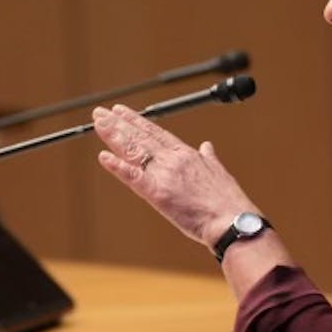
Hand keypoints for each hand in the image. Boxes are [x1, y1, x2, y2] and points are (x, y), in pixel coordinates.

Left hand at [92, 104, 255, 246]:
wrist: (232, 220)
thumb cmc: (228, 202)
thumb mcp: (220, 171)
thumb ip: (208, 157)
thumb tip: (206, 145)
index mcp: (187, 155)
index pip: (156, 132)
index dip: (137, 120)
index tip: (122, 111)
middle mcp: (173, 160)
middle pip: (140, 137)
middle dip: (118, 124)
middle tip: (100, 112)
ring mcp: (164, 175)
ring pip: (134, 151)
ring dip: (114, 136)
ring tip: (98, 123)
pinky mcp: (158, 194)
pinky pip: (133, 178)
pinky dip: (118, 167)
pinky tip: (104, 157)